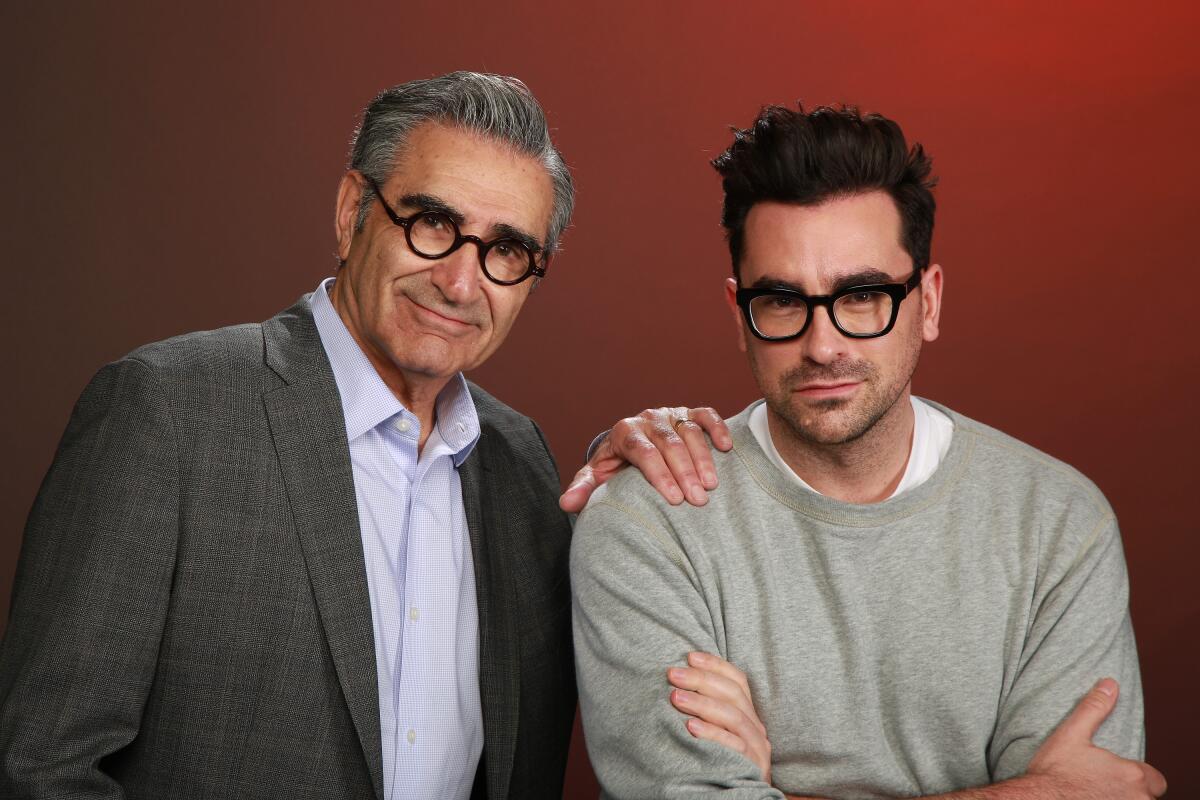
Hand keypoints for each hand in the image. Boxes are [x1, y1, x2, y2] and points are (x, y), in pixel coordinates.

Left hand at [559, 406, 732, 511]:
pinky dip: (717, 428)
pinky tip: (726, 448)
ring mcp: (670, 414)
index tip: (673, 499)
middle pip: (669, 443)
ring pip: (689, 431)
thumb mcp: (597, 477)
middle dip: (684, 472)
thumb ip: (584, 489)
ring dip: (703, 458)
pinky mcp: (688, 413)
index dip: (658, 474)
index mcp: (624, 432)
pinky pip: (706, 415)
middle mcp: (647, 419)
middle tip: (698, 499)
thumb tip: (566, 503)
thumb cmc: (615, 466)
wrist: (629, 446)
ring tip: (711, 486)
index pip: (643, 451)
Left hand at [667, 651, 771, 783]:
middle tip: (674, 675)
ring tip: (676, 697)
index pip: (738, 680)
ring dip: (702, 703)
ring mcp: (757, 747)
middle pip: (733, 694)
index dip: (715, 665)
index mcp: (748, 714)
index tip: (689, 657)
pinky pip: (734, 746)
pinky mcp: (753, 767)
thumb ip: (706, 709)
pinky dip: (712, 734)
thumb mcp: (716, 730)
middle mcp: (756, 727)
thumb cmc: (717, 759)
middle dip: (701, 680)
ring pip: (733, 716)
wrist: (735, 798)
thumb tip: (678, 680)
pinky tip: (690, 727)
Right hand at [1021, 678, 1165, 798]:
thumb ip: (1094, 709)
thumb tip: (1109, 685)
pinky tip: (1086, 799)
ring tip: (1093, 794)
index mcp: (1132, 776)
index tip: (1117, 775)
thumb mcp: (1072, 734)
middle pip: (1146, 797)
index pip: (1154, 780)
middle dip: (1129, 792)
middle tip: (1102, 785)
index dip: (1138, 777)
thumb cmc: (1053, 772)